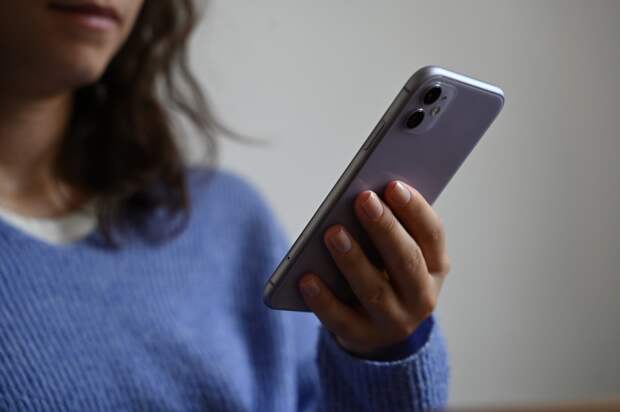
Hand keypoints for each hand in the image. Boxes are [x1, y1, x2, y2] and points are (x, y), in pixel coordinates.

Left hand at [298, 181, 449, 356]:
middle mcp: (422, 296)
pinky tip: (305, 278)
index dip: (415, 210)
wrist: (379, 327)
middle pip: (406, 261)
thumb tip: (362, 197)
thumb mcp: (396, 251)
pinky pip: (341, 319)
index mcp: (436, 265)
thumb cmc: (384, 271)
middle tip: (363, 199)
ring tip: (332, 232)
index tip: (393, 185)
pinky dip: (323, 299)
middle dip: (385, 228)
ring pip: (374, 290)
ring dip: (354, 260)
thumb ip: (389, 227)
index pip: (432, 235)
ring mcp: (394, 321)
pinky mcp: (363, 337)